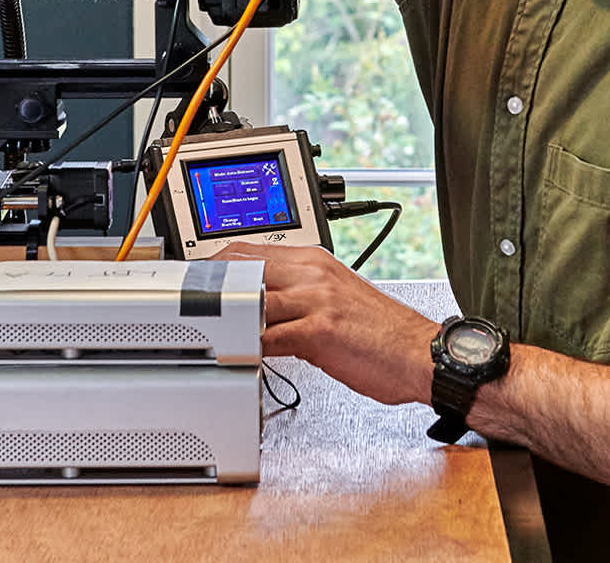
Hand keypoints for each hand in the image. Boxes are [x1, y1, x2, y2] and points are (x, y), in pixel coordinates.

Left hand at [215, 240, 436, 406]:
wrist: (423, 354)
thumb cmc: (383, 332)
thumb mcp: (336, 297)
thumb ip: (298, 295)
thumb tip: (262, 306)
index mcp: (314, 261)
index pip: (250, 250)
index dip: (216, 265)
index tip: (196, 280)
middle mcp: (312, 274)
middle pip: (242, 269)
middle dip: (211, 288)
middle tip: (186, 306)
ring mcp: (315, 300)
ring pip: (251, 301)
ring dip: (226, 320)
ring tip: (205, 333)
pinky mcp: (319, 331)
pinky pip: (268, 338)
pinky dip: (248, 349)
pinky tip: (237, 358)